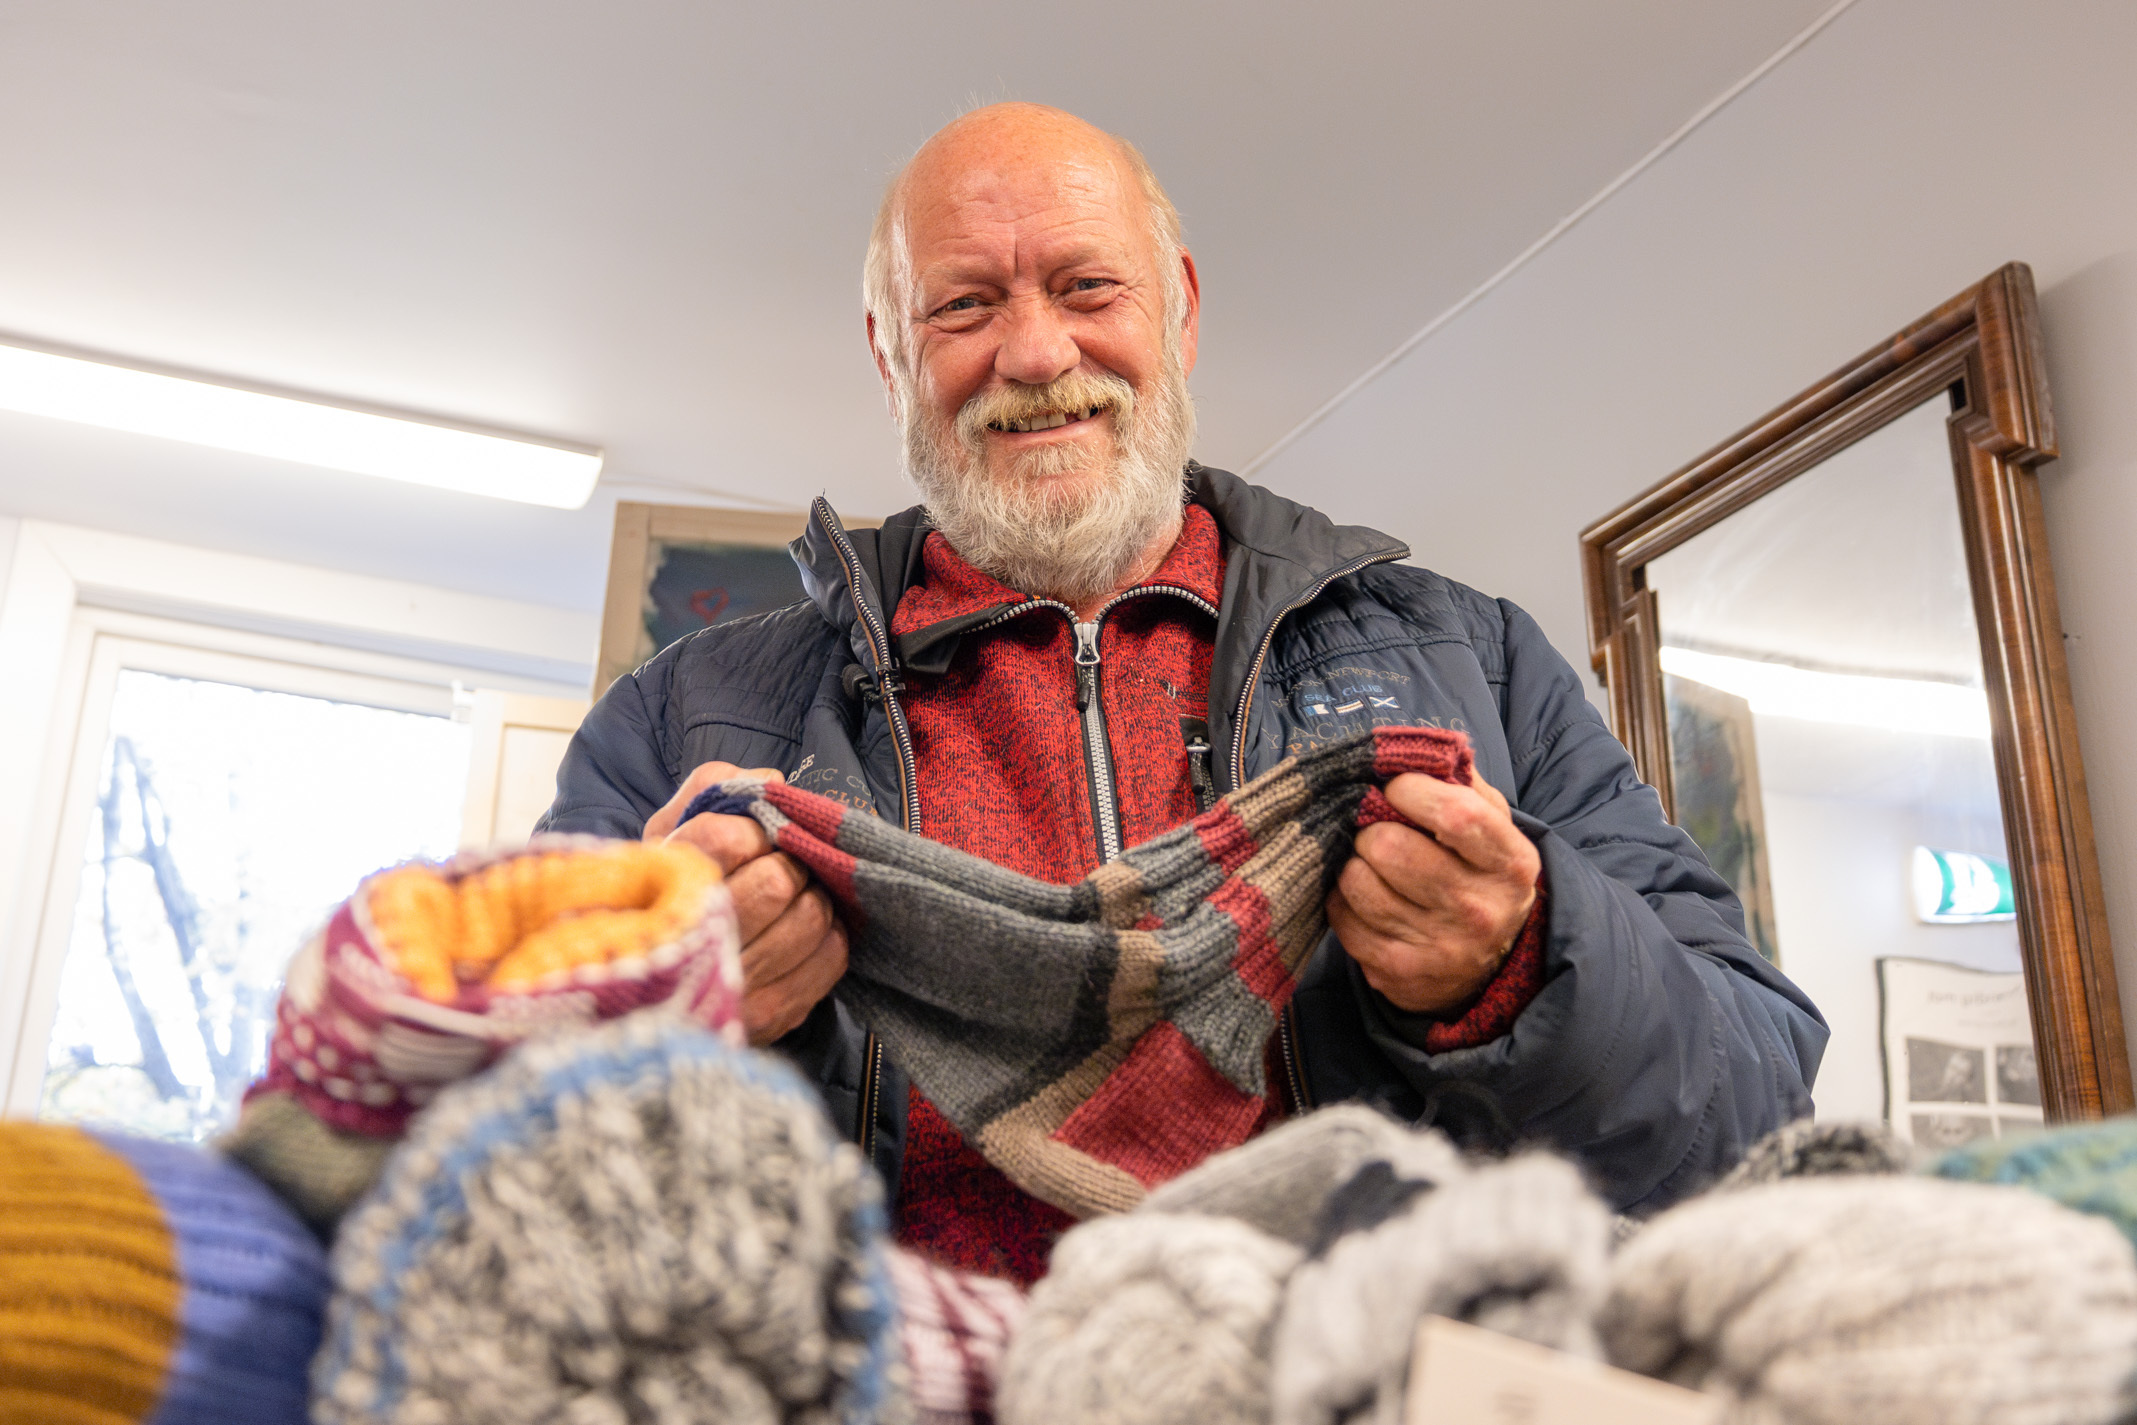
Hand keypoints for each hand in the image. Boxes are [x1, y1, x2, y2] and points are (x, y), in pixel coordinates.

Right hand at [645, 762, 848, 1045]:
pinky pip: (829, 959)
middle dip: (787, 864)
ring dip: (810, 899)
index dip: (752, 832)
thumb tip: (773, 784)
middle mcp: (692, 939)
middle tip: (778, 867)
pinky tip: (801, 931)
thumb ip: (715, 785)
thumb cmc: (670, 884)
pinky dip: (828, 936)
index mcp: (661, 882)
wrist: (648, 978)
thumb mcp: (672, 825)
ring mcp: (731, 984)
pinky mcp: (767, 1015)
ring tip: (790, 899)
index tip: (751, 838)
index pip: (726, 839)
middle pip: (775, 882)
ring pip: (809, 919)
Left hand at [1325, 768, 1540, 1014]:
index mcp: (1509, 865)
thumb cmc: (1482, 876)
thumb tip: (1414, 751)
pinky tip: (1366, 897)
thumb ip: (1462, 785)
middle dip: (1372, 829)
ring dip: (1355, 864)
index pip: (1454, 815)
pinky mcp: (1397, 974)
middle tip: (1379, 831)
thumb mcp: (1495, 829)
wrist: (1494, 966)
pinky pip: (1342, 918)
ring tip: (1373, 865)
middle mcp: (1477, 910)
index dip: (1411, 790)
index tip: (1397, 788)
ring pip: (1357, 881)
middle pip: (1390, 849)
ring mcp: (1437, 947)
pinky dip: (1343, 900)